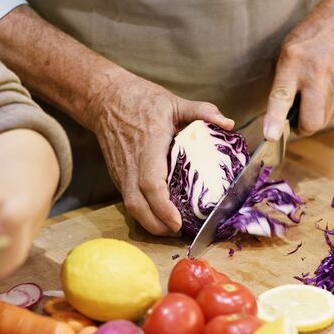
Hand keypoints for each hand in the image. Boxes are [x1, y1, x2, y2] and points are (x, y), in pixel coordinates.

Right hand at [89, 71, 233, 234]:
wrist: (104, 100)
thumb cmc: (140, 100)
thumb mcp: (173, 101)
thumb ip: (201, 111)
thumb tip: (228, 123)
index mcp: (147, 147)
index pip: (151, 184)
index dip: (162, 206)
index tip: (177, 222)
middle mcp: (130, 165)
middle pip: (137, 206)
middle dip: (156, 226)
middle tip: (179, 233)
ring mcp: (121, 173)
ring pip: (131, 208)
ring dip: (149, 224)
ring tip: (171, 230)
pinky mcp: (118, 177)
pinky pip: (129, 201)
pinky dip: (143, 214)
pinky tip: (158, 218)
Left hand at [264, 0, 333, 139]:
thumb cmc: (308, 39)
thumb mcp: (286, 56)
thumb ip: (281, 85)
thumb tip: (277, 118)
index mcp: (293, 64)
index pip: (281, 97)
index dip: (275, 120)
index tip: (270, 135)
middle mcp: (316, 75)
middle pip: (312, 120)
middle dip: (302, 128)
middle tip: (296, 120)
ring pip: (325, 118)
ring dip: (315, 117)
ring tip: (309, 100)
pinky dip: (327, 109)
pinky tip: (322, 95)